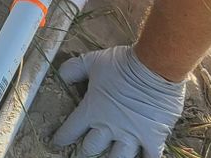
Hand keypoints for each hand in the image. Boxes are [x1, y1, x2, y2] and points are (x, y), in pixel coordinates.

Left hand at [52, 46, 184, 156]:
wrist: (153, 67)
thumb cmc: (121, 64)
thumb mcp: (92, 62)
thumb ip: (73, 69)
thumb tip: (60, 75)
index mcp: (92, 110)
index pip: (71, 130)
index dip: (62, 137)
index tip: (57, 142)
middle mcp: (109, 127)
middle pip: (91, 148)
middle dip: (85, 151)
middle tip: (83, 152)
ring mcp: (131, 135)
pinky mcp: (152, 138)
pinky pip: (148, 157)